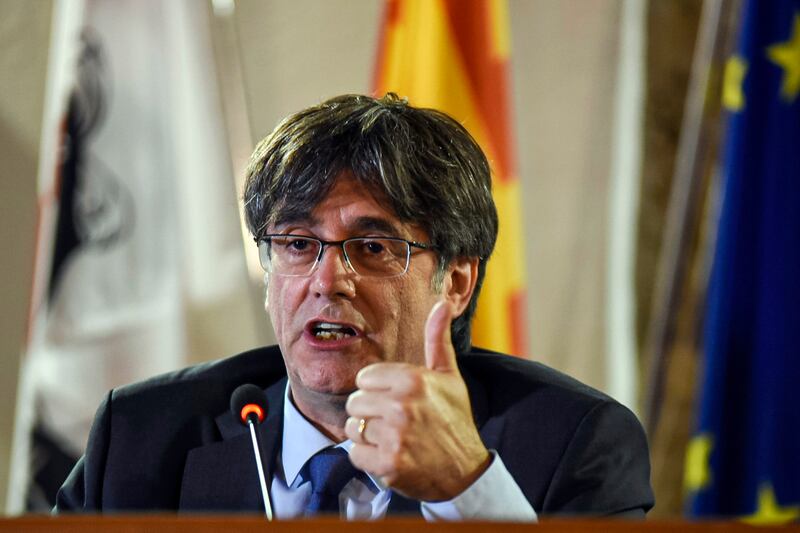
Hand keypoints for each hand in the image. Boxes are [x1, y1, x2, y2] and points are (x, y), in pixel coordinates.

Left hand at [344, 300, 490, 500]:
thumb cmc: (454, 420)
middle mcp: (402, 405)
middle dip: (370, 415)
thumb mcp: (449, 377)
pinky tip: (390, 457)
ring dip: (368, 438)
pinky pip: (355, 455)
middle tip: (396, 424)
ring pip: (352, 429)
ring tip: (393, 440)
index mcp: (413, 380)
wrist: (466, 472)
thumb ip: (437, 339)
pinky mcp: (388, 464)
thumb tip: (442, 304)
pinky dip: (368, 460)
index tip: (397, 402)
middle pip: (354, 403)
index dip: (377, 391)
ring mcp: (395, 436)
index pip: (364, 379)